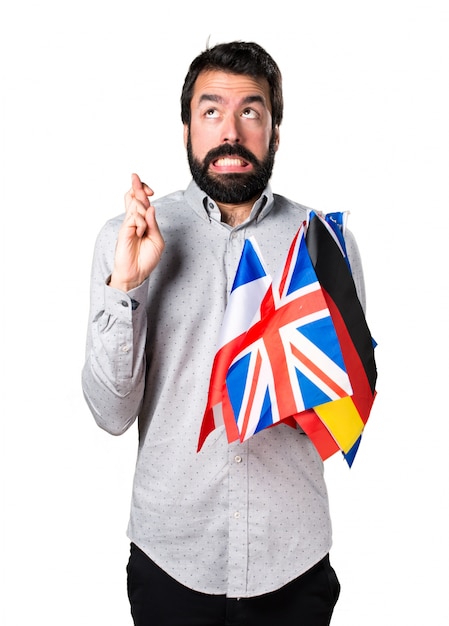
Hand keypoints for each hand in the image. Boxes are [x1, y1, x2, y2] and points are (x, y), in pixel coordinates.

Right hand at [109, 173, 164, 291]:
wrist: (136, 273)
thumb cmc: (146, 258)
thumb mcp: (157, 240)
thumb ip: (154, 224)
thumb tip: (151, 208)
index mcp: (143, 221)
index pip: (141, 201)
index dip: (144, 191)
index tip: (151, 190)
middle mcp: (134, 220)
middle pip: (134, 197)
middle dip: (137, 186)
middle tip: (134, 176)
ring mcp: (128, 225)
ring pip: (136, 206)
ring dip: (143, 212)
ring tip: (144, 229)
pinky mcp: (124, 230)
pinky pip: (133, 218)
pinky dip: (141, 223)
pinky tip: (141, 232)